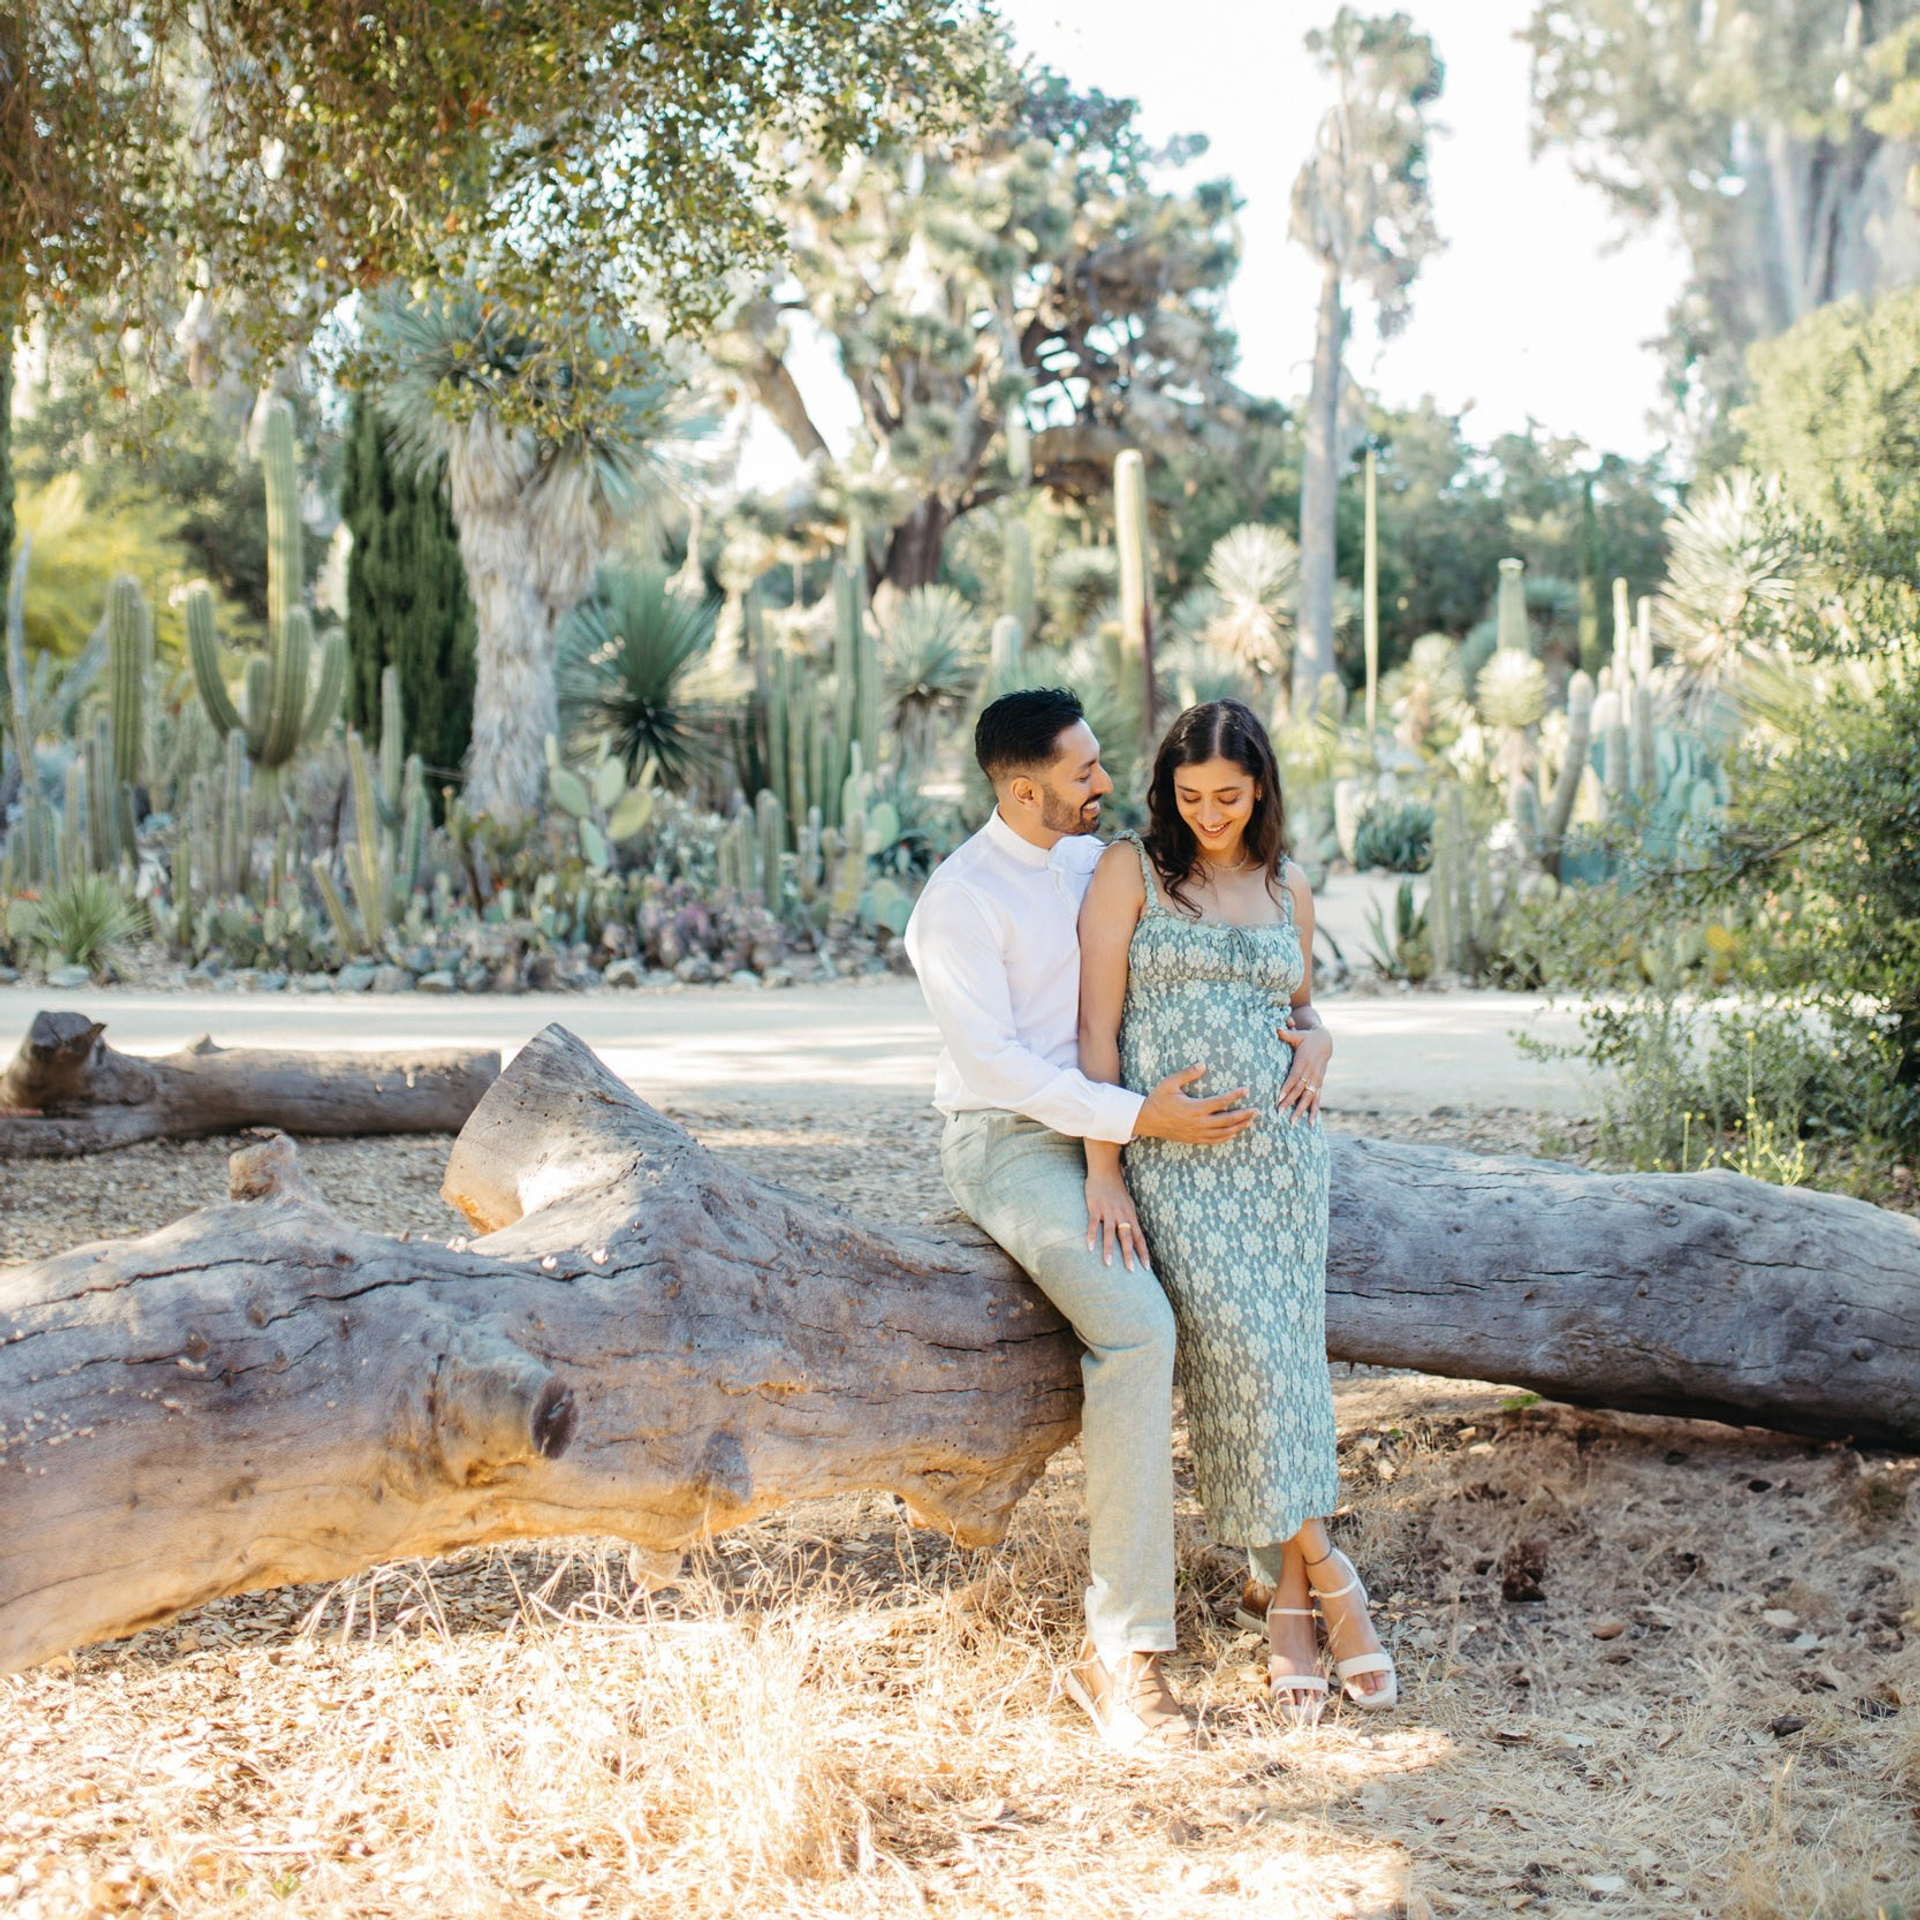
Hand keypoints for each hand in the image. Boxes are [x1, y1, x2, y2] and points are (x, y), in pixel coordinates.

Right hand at [1085, 1169, 1151, 1270]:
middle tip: (1131, 1270)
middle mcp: (1121, 1215)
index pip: (1139, 1237)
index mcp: (1131, 1215)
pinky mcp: (1095, 1207)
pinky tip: (1090, 1247)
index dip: (1143, 1252)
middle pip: (1127, 1237)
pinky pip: (1093, 1224)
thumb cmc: (1117, 1190)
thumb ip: (1130, 1219)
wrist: (1105, 1172)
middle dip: (1129, 1254)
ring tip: (1109, 1264)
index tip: (1146, 1267)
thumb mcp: (1128, 1204)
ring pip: (1110, 1233)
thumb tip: (1135, 1235)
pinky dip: (1092, 1235)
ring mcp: (1108, 1211)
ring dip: (1109, 1249)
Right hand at [1134, 1064, 1256, 1144]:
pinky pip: (1214, 1140)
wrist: (1146, 1120)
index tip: (1246, 1090)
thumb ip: (1187, 1073)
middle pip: (1227, 1120)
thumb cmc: (1157, 1099)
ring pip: (1223, 1132)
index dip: (1235, 1096)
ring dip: (1239, 1127)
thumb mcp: (1170, 1083)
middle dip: (1244, 1115)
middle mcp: (1199, 1123)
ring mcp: (1197, 1133)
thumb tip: (1203, 1064)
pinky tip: (1234, 1133)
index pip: (1221, 1102)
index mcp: (1195, 1108)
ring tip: (1250, 1121)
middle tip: (1257, 1110)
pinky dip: (1226, 1137)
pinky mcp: (1194, 1139)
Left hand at [1276, 1022, 1330, 1125]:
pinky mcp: (1319, 1084)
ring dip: (1301, 1111)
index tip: (1279, 1098)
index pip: (1294, 1078)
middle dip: (1290, 1103)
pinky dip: (1314, 1111)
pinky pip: (1317, 1099)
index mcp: (1303, 1062)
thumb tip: (1277, 1029)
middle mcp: (1311, 1073)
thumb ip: (1287, 1034)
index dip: (1287, 1088)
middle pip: (1299, 1091)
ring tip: (1293, 1122)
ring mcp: (1316, 1080)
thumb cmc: (1307, 1038)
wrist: (1324, 1041)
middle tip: (1280, 1114)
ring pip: (1308, 1098)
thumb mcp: (1298, 1035)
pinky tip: (1311, 1123)